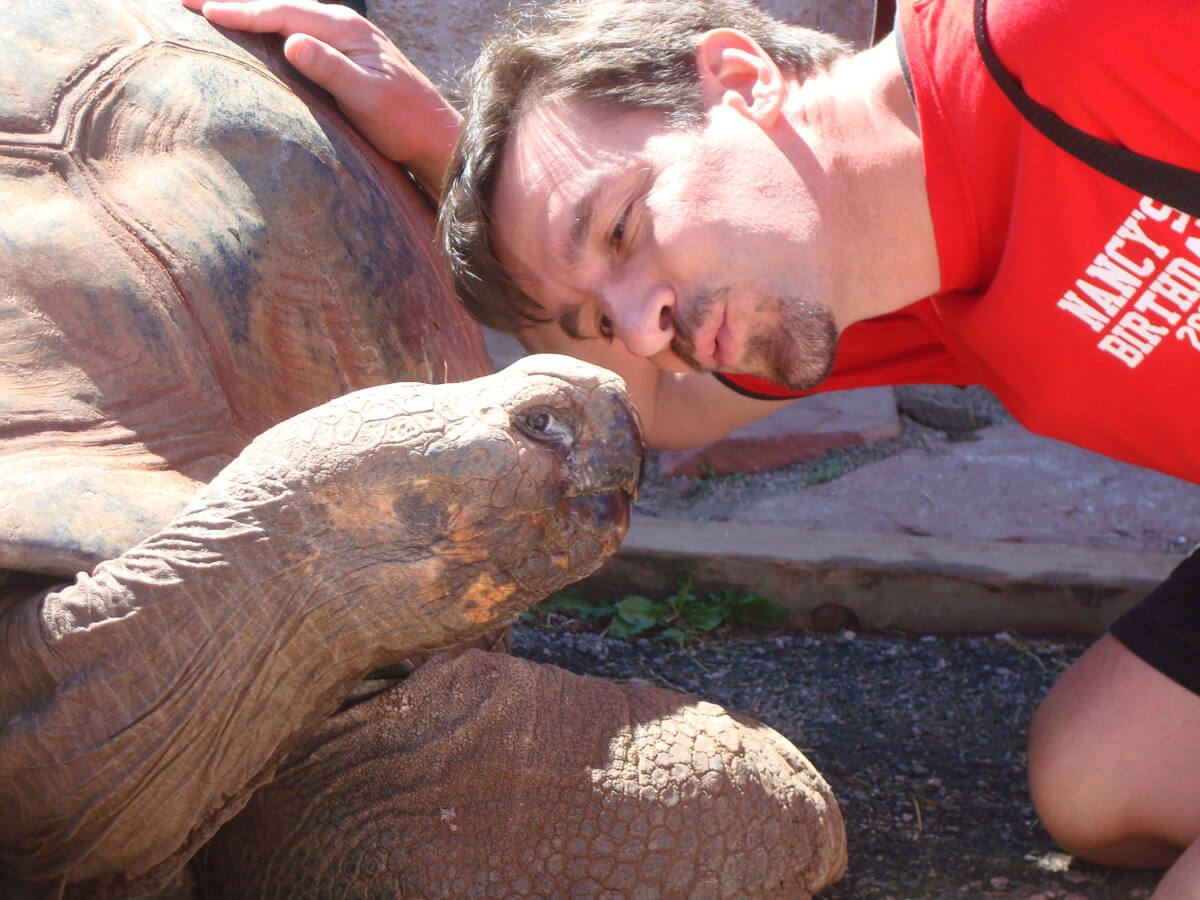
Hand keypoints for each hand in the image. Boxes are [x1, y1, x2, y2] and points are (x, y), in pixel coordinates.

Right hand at [182, 0, 460, 194]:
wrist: (434, 133)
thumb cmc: (403, 122)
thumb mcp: (367, 99)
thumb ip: (331, 69)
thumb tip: (292, 41)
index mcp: (344, 29)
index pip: (281, 13)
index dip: (241, 11)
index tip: (203, 11)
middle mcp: (343, 23)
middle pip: (277, 2)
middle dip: (232, 0)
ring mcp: (344, 34)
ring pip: (285, 10)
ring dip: (248, 6)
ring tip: (209, 6)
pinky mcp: (344, 48)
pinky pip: (295, 23)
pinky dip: (268, 20)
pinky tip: (254, 26)